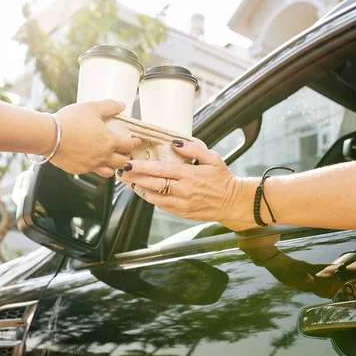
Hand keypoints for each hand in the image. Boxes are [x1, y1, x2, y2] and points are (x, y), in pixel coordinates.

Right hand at [49, 100, 140, 176]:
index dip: (134, 143)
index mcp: (110, 142)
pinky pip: (93, 172)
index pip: (129, 146)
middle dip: (127, 156)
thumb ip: (109, 106)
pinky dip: (97, 168)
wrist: (49, 136)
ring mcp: (92, 165)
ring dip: (114, 167)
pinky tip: (94, 162)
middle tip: (125, 151)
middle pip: (123, 162)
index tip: (136, 141)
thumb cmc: (70, 121)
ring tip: (112, 160)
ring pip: (110, 172)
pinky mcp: (80, 170)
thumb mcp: (92, 108)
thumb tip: (122, 105)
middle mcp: (104, 157)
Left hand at [117, 139, 242, 221]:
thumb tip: (175, 142)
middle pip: (152, 184)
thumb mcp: (212, 158)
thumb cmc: (223, 178)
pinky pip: (161, 206)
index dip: (142, 167)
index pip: (160, 170)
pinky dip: (151, 199)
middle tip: (122, 172)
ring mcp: (181, 204)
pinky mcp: (181, 213)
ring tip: (130, 182)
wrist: (233, 202)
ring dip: (139, 190)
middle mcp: (183, 190)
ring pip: (153, 198)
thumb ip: (194, 149)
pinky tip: (145, 192)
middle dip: (134, 178)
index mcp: (189, 175)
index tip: (129, 163)